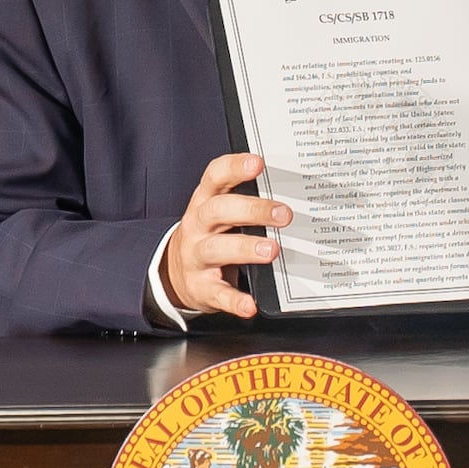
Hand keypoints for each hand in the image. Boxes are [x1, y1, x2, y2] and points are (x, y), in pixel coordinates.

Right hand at [160, 151, 289, 320]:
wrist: (175, 273)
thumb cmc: (211, 234)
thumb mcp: (221, 212)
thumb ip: (247, 200)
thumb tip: (293, 191)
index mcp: (205, 201)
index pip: (214, 177)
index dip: (234, 167)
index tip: (257, 162)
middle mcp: (197, 226)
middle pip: (218, 211)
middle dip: (251, 210)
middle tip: (283, 215)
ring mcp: (196, 257)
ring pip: (216, 249)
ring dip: (245, 248)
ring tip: (271, 251)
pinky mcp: (201, 287)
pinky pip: (218, 293)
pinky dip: (235, 300)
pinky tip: (251, 305)